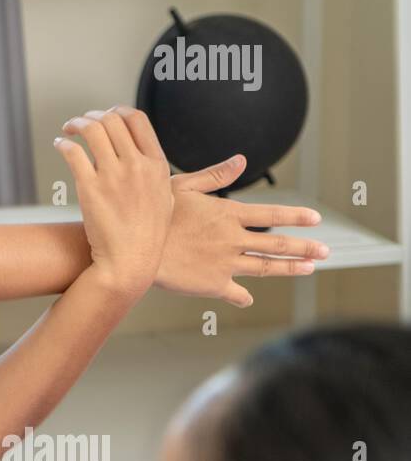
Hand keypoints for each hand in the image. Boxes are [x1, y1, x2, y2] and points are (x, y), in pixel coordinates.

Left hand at [55, 106, 173, 298]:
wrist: (129, 261)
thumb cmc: (146, 234)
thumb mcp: (165, 196)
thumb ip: (153, 171)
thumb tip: (141, 151)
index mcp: (157, 165)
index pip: (138, 119)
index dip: (118, 111)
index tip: (106, 115)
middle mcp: (136, 166)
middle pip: (112, 120)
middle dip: (93, 115)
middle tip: (82, 122)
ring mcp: (113, 176)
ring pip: (92, 129)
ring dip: (76, 123)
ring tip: (69, 129)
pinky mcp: (90, 188)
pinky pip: (73, 152)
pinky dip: (63, 143)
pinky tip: (60, 145)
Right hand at [153, 153, 329, 307]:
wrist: (136, 249)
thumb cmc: (153, 215)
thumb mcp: (182, 186)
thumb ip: (214, 175)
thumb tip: (241, 160)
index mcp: (227, 214)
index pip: (271, 213)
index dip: (295, 215)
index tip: (315, 219)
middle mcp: (232, 239)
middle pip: (277, 243)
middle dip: (304, 247)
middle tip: (324, 250)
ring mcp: (226, 264)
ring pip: (266, 267)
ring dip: (290, 268)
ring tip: (308, 268)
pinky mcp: (213, 285)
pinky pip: (236, 293)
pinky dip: (244, 297)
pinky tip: (248, 299)